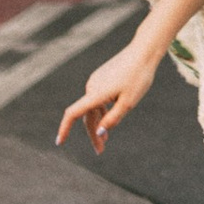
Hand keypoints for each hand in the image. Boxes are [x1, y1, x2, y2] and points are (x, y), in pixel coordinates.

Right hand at [56, 34, 163, 152]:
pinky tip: (106, 118)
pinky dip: (101, 111)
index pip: (73, 113)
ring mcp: (96, 81)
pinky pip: (97, 98)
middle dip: (92, 134)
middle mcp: (92, 87)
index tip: (59, 142)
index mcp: (96, 94)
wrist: (144, 52)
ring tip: (105, 139)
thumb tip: (98, 133)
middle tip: (100, 151)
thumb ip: (112, 119)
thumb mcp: (128, 103)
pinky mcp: (101, 77)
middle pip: (87, 115)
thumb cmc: (138, 77)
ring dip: (98, 123)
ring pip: (93, 107)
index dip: (64, 128)